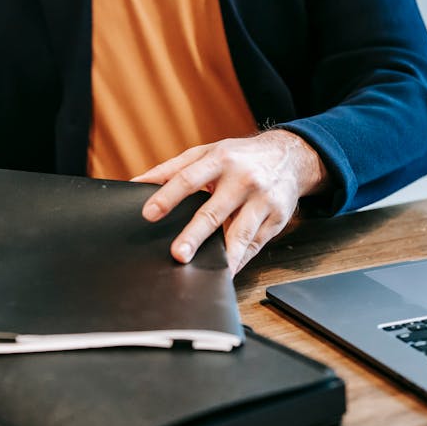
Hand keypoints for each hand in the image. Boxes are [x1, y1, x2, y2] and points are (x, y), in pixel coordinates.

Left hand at [132, 130, 326, 274]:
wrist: (290, 156)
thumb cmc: (239, 156)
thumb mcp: (206, 152)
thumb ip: (171, 169)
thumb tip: (136, 184)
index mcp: (220, 160)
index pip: (188, 179)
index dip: (167, 197)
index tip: (149, 213)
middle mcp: (243, 180)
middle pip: (214, 211)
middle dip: (195, 234)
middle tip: (178, 254)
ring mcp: (262, 201)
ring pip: (240, 233)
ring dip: (223, 255)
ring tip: (208, 272)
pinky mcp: (277, 219)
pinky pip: (255, 245)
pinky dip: (240, 260)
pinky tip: (226, 271)